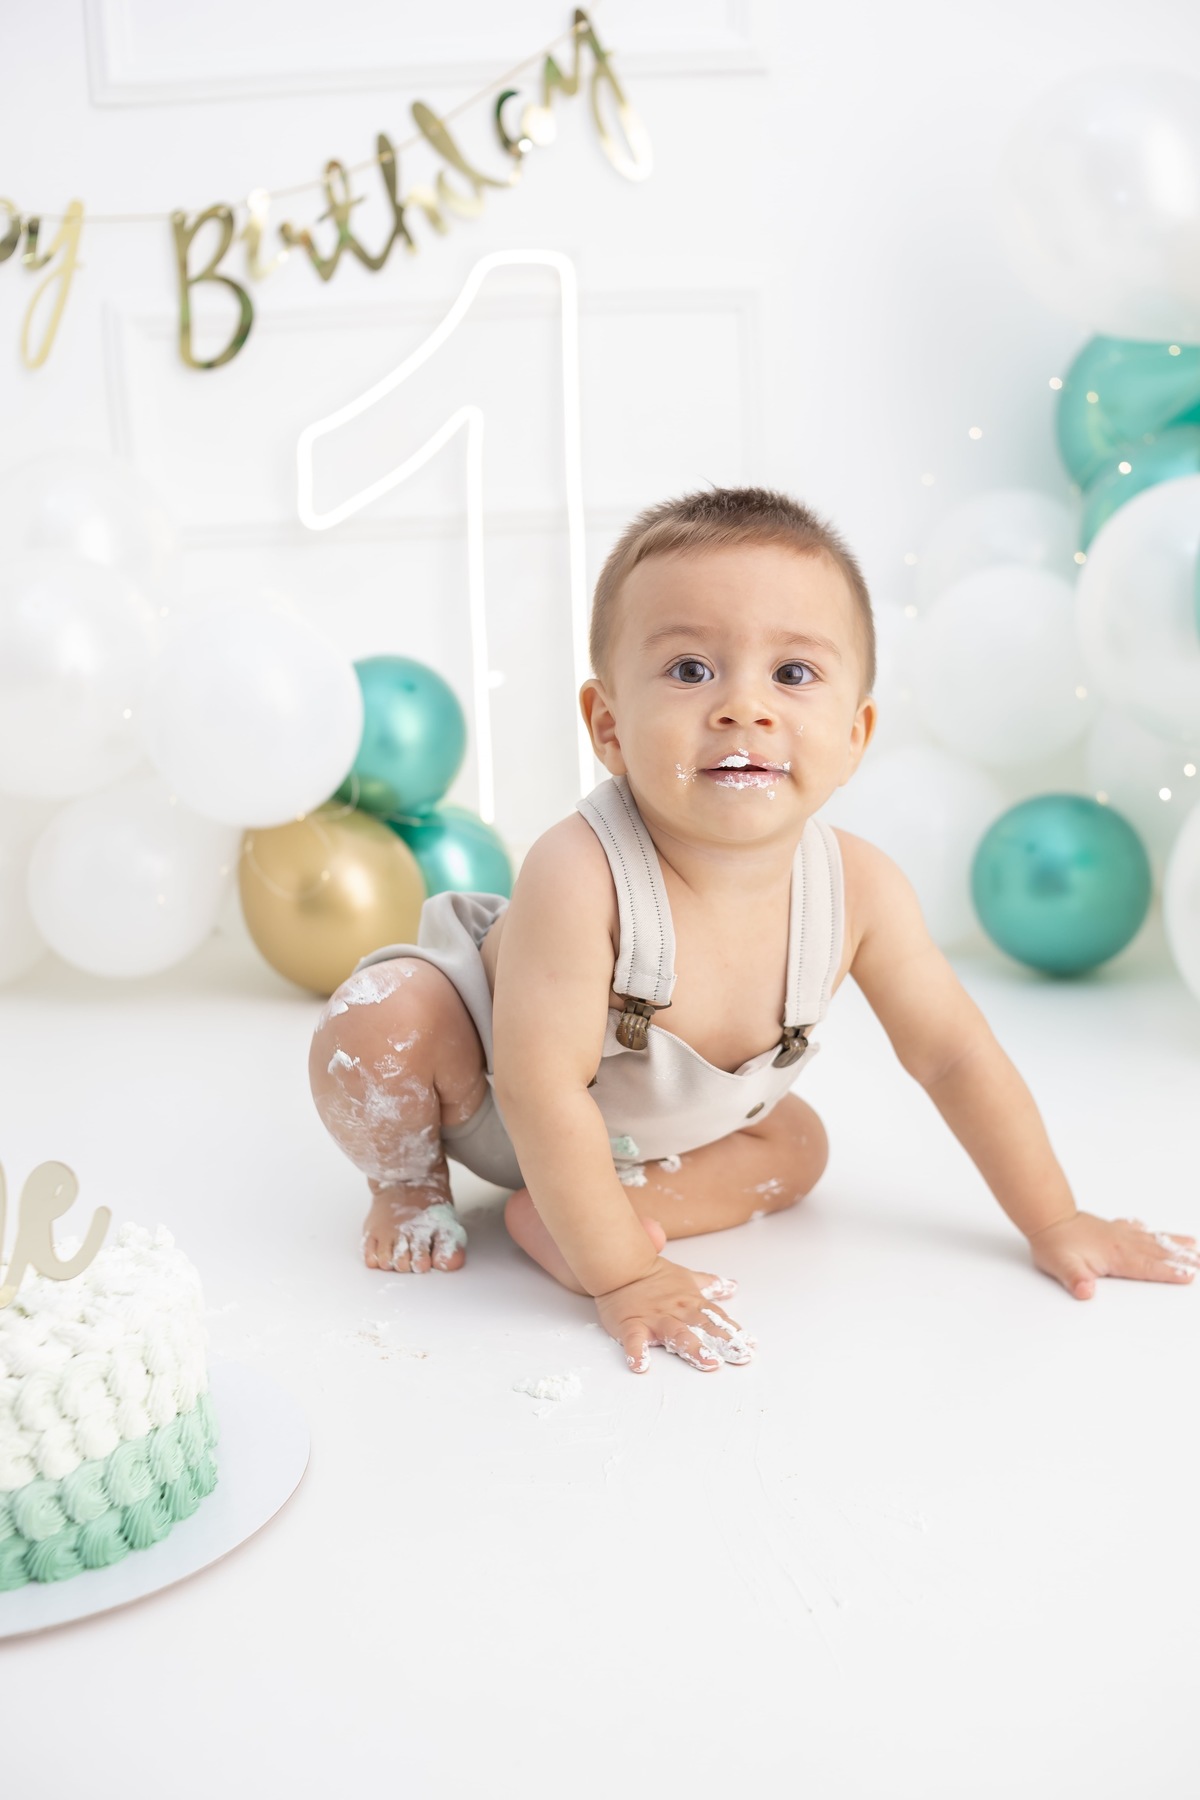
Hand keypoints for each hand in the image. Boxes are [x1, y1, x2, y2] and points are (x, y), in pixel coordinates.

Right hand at [594, 1256, 754, 1372]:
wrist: (622, 1266)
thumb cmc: (654, 1275)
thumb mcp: (687, 1277)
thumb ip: (710, 1284)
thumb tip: (732, 1286)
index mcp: (690, 1302)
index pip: (715, 1318)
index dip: (733, 1331)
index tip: (749, 1344)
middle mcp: (676, 1312)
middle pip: (702, 1327)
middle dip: (723, 1342)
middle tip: (740, 1356)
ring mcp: (654, 1319)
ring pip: (675, 1333)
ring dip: (692, 1348)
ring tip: (707, 1362)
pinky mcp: (631, 1325)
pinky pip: (634, 1340)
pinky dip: (637, 1352)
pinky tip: (641, 1365)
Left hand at [1028, 1211, 1199, 1299]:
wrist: (1046, 1217)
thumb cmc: (1054, 1243)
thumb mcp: (1061, 1266)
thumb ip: (1075, 1280)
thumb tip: (1085, 1292)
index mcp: (1115, 1255)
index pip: (1147, 1267)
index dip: (1168, 1272)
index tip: (1188, 1275)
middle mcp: (1121, 1242)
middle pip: (1157, 1252)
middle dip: (1181, 1258)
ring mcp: (1116, 1234)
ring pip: (1150, 1239)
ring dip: (1172, 1243)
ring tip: (1192, 1245)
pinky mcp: (1108, 1228)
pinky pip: (1134, 1228)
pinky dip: (1146, 1230)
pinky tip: (1149, 1228)